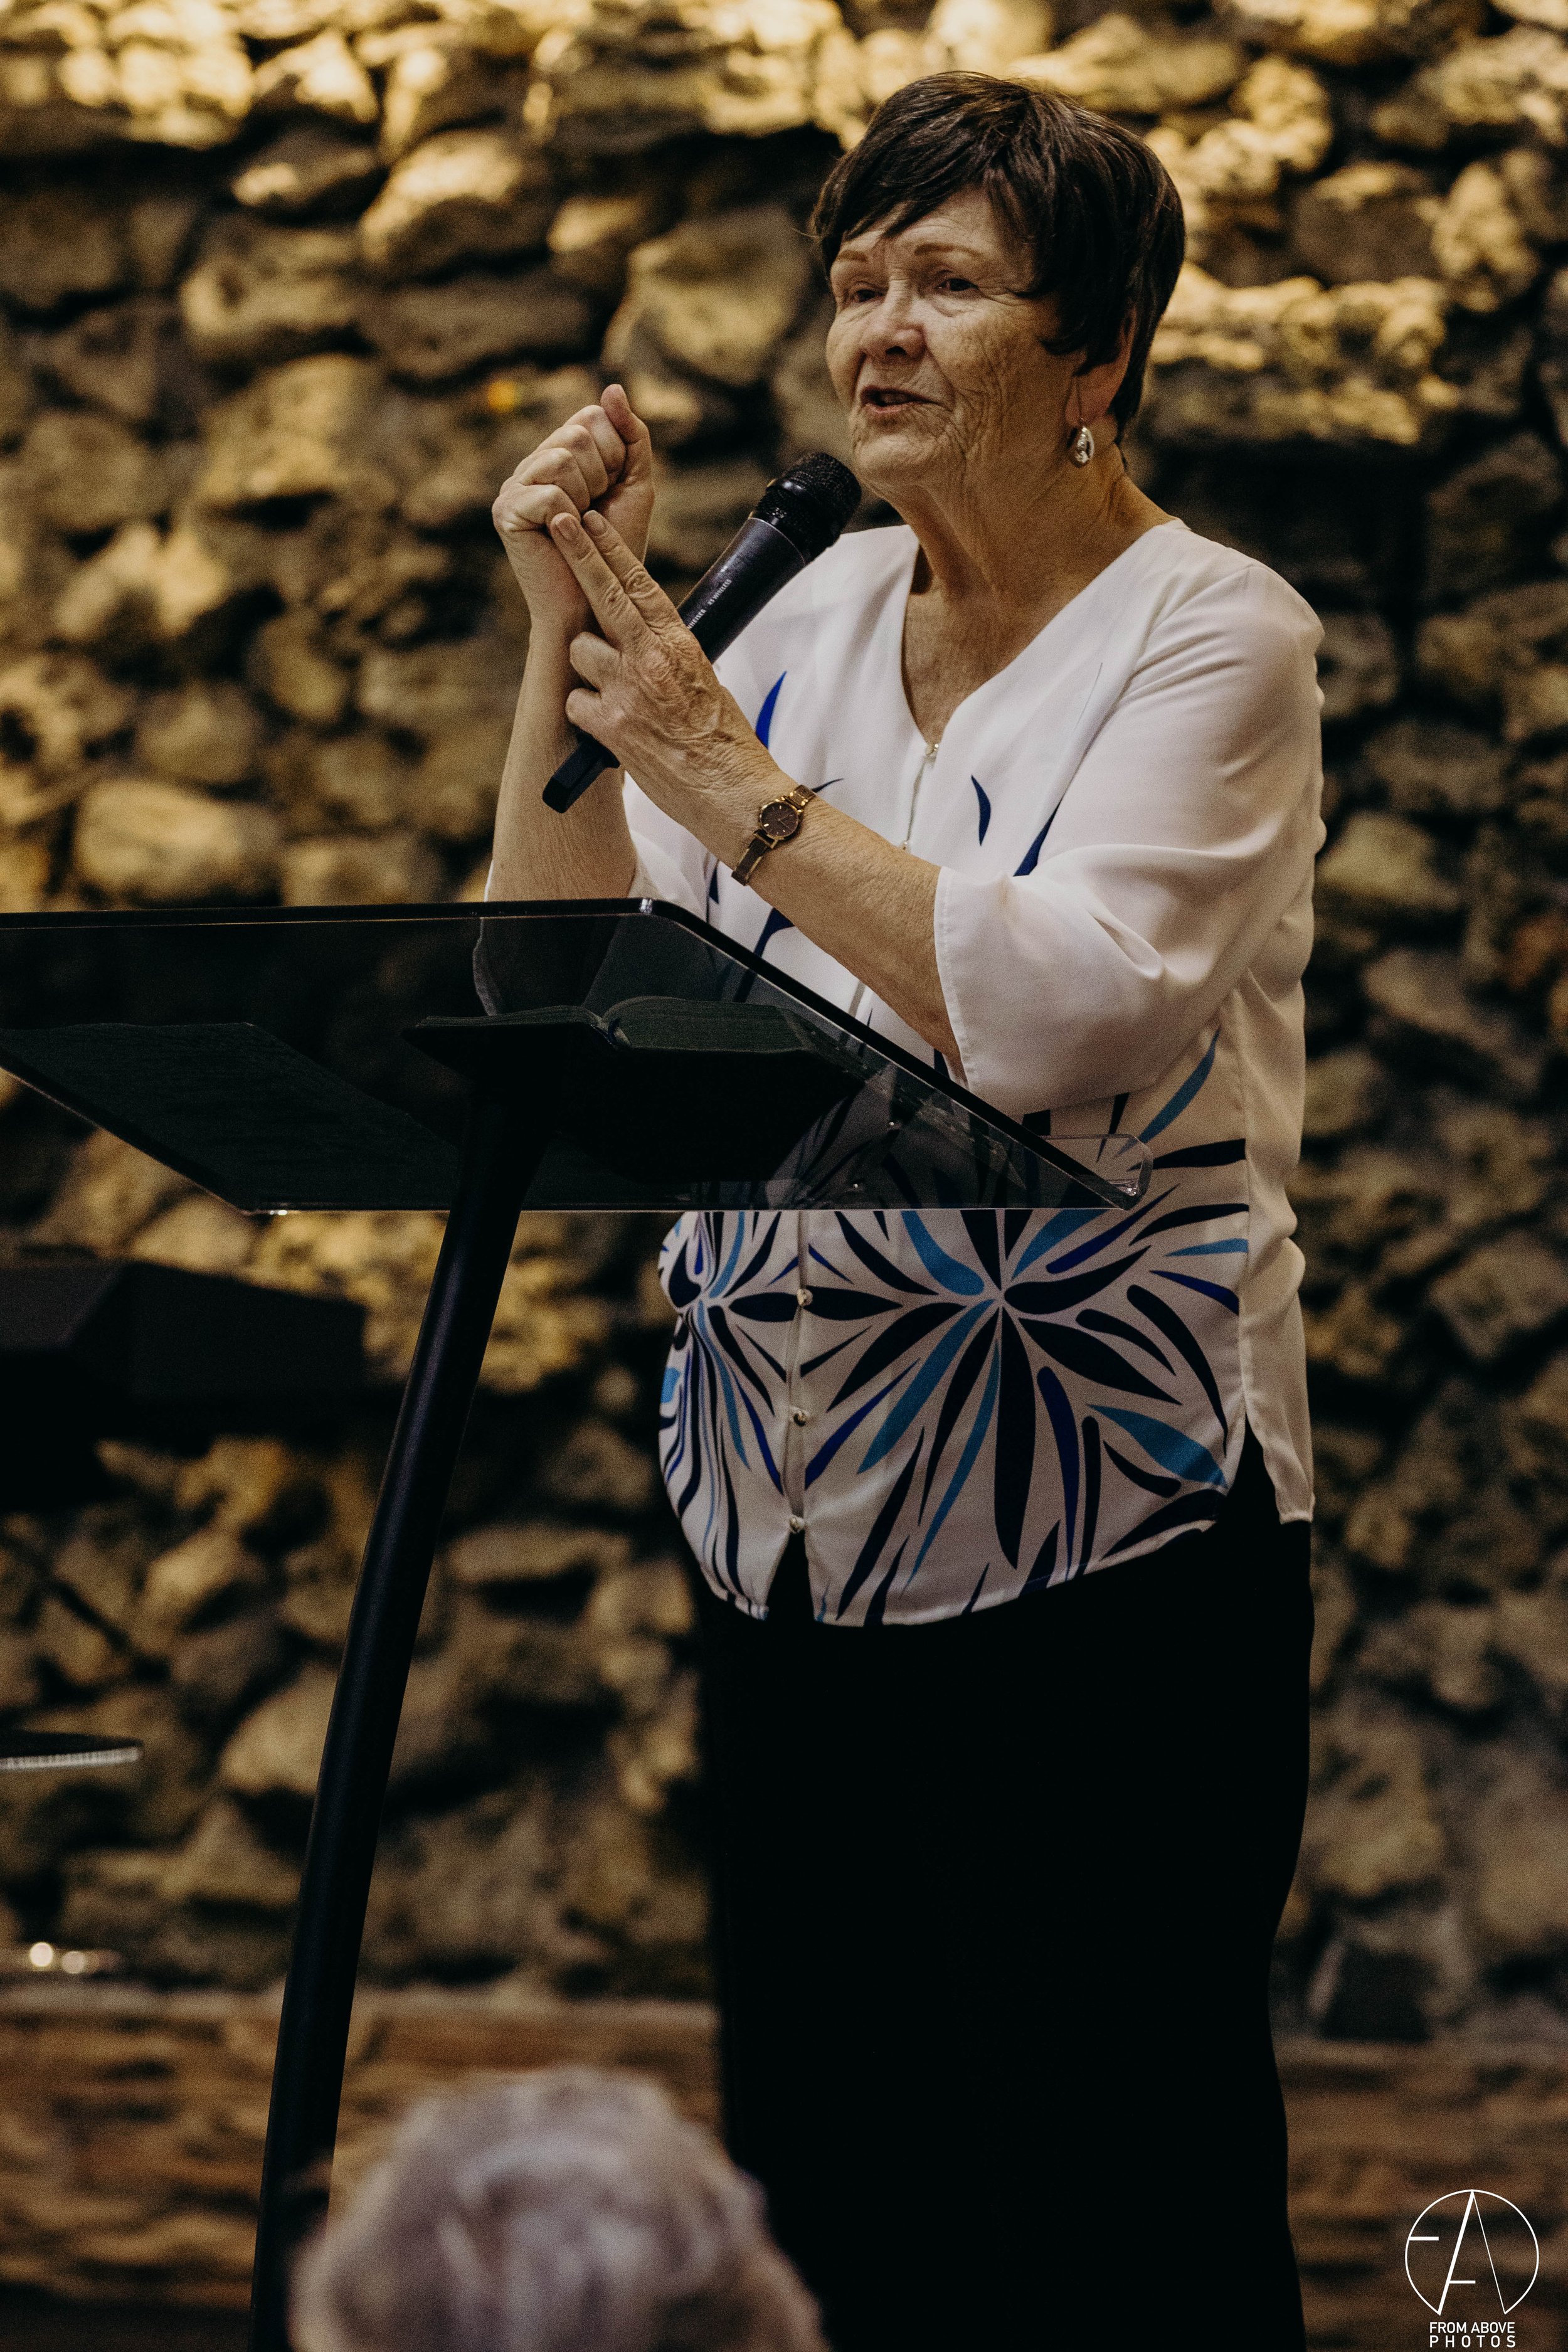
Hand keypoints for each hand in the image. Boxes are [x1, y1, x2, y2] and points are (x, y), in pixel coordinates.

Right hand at [492, 384, 654, 638]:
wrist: (595, 607)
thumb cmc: (614, 552)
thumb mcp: (633, 485)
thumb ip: (631, 436)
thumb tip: (614, 387)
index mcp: (557, 453)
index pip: (591, 417)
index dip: (614, 455)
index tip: (609, 492)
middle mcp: (531, 464)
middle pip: (578, 434)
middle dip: (602, 477)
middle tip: (592, 515)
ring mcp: (514, 486)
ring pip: (562, 458)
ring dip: (586, 497)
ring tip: (578, 527)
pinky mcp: (506, 512)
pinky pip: (550, 492)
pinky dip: (569, 518)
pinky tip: (563, 537)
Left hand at [548, 505, 775, 853]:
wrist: (733, 793)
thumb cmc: (724, 744)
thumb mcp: (704, 682)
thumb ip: (667, 654)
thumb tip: (641, 637)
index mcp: (679, 645)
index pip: (638, 584)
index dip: (609, 548)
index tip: (588, 520)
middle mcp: (651, 659)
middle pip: (603, 593)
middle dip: (577, 552)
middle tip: (556, 520)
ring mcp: (628, 691)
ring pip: (580, 652)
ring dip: (588, 670)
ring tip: (617, 699)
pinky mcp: (611, 726)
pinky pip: (576, 703)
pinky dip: (586, 715)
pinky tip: (610, 731)